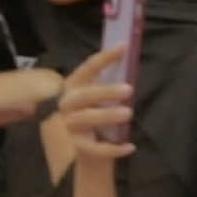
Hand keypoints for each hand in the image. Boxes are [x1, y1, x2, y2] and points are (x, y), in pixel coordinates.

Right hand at [57, 46, 134, 162]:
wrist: (86, 150)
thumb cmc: (94, 114)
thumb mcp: (98, 97)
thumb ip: (108, 82)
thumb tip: (130, 62)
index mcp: (73, 85)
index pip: (88, 67)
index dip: (106, 57)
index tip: (124, 46)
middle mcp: (67, 103)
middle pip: (85, 95)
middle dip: (106, 91)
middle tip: (129, 89)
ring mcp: (70, 125)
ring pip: (87, 119)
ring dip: (108, 115)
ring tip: (129, 113)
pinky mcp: (78, 146)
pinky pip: (96, 148)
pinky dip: (114, 148)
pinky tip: (130, 147)